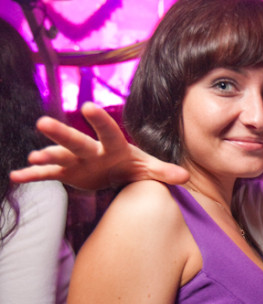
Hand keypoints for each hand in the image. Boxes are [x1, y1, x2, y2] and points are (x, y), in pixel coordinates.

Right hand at [10, 102, 189, 189]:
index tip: (87, 105)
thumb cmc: (131, 165)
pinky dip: (33, 175)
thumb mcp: (148, 169)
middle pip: (77, 141)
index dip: (100, 121)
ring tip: (34, 156)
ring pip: (60, 155)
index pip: (109, 132)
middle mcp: (92, 150)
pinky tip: (17, 177)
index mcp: (114, 146)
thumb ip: (164, 172)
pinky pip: (48, 174)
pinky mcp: (66, 172)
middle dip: (62, 134)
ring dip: (46, 154)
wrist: (115, 172)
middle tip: (42, 122)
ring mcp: (76, 160)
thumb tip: (185, 178)